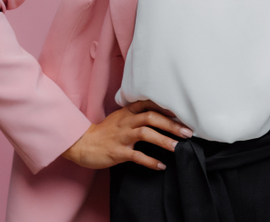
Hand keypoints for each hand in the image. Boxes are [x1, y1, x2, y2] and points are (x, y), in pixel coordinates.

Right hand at [60, 100, 193, 170]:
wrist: (82, 144)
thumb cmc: (105, 132)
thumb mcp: (120, 118)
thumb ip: (137, 115)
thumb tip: (161, 116)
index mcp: (127, 112)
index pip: (149, 104)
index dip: (166, 107)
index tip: (182, 113)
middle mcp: (126, 121)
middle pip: (151, 117)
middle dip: (171, 124)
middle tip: (187, 132)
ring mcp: (121, 136)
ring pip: (145, 134)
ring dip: (163, 140)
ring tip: (177, 147)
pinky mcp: (117, 152)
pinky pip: (137, 156)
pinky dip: (150, 161)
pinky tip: (161, 166)